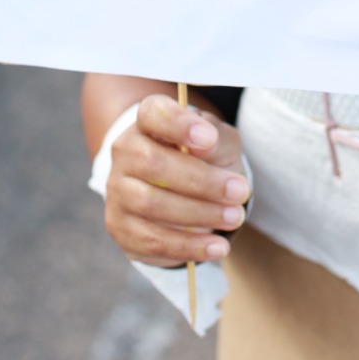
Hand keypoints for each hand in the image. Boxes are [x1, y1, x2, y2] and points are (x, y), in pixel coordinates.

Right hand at [105, 95, 250, 268]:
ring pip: (151, 204)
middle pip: (153, 163)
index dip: (178, 124)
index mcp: (147, 122)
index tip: (208, 138)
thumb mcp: (218, 142)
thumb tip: (207, 142)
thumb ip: (215, 138)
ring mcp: (118, 192)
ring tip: (235, 217)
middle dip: (202, 180)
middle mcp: (125, 152)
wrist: (188, 195)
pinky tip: (217, 247)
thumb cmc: (205, 158)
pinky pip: (152, 240)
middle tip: (240, 191)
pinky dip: (188, 245)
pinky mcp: (121, 228)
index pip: (152, 112)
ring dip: (199, 214)